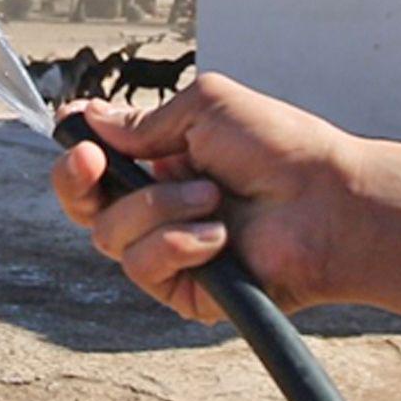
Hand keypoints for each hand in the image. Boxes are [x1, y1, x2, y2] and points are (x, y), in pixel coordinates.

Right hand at [51, 73, 373, 322]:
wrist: (327, 201)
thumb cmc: (281, 149)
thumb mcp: (205, 109)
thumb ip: (143, 120)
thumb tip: (89, 118)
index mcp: (163, 162)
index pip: (96, 166)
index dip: (76, 154)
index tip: (72, 133)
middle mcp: (160, 208)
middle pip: (84, 207)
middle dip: (77, 182)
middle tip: (92, 163)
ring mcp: (170, 251)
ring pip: (111, 235)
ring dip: (159, 207)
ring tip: (212, 197)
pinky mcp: (184, 291)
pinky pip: (144, 268)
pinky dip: (178, 244)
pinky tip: (218, 236)